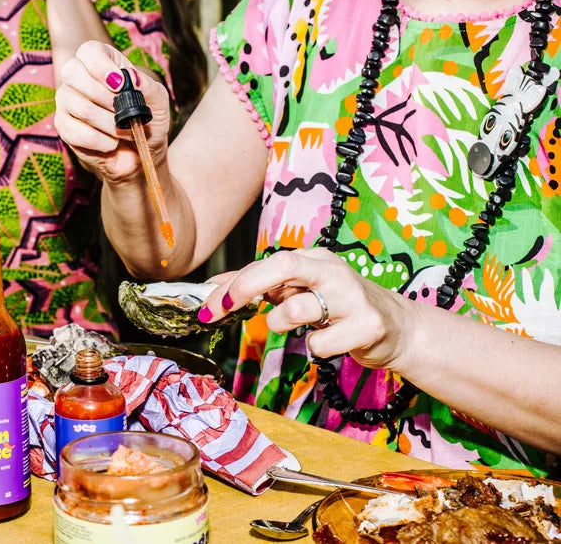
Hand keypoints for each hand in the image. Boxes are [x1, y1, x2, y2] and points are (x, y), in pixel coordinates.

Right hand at [55, 41, 171, 183]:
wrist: (140, 154)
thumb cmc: (148, 122)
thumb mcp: (158, 102)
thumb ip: (148, 86)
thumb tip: (131, 77)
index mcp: (102, 63)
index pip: (89, 51)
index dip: (101, 65)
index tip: (118, 83)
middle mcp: (78, 79)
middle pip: (72, 72)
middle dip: (102, 95)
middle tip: (122, 111)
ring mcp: (68, 103)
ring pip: (79, 106)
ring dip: (108, 123)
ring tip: (124, 131)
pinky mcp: (64, 127)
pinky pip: (76, 132)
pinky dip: (101, 141)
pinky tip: (111, 144)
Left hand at [200, 248, 419, 369]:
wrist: (399, 328)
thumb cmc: (340, 307)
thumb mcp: (302, 290)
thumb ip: (262, 287)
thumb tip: (214, 287)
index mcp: (314, 258)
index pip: (266, 262)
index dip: (233, 283)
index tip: (208, 304)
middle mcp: (333, 270)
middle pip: (283, 265)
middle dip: (245, 286)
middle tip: (222, 309)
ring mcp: (353, 297)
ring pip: (295, 310)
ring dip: (282, 325)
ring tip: (300, 328)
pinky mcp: (368, 326)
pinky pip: (319, 345)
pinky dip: (315, 350)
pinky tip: (330, 343)